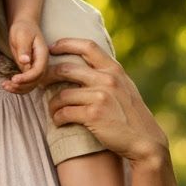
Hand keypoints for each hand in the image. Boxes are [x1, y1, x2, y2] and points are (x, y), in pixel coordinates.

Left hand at [2, 17, 48, 93]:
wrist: (24, 25)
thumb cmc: (23, 28)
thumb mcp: (22, 35)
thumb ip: (24, 49)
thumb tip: (25, 61)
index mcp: (42, 54)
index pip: (38, 71)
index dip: (27, 78)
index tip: (14, 79)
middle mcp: (41, 63)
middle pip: (36, 81)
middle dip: (22, 86)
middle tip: (7, 84)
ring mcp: (35, 67)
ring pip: (31, 85)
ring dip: (19, 89)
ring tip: (5, 86)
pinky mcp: (28, 70)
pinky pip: (25, 82)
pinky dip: (17, 86)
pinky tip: (6, 85)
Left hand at [41, 38, 168, 164]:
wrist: (145, 141)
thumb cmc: (132, 115)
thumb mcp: (125, 87)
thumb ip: (108, 75)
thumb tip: (87, 64)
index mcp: (114, 70)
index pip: (87, 46)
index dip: (66, 44)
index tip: (51, 47)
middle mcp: (108, 79)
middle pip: (66, 69)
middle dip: (48, 75)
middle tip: (40, 82)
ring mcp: (100, 97)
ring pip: (62, 94)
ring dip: (52, 103)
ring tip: (52, 109)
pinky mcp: (94, 115)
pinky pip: (65, 112)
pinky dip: (57, 117)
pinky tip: (58, 121)